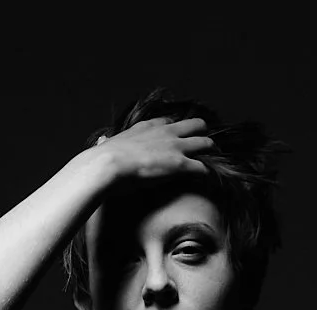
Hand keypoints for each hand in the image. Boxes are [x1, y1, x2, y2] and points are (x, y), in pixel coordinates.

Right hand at [95, 117, 213, 184]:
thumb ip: (110, 142)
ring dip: (211, 152)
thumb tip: (101, 142)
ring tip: (215, 161)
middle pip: (195, 125)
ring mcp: (176, 148)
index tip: (181, 137)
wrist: (108, 164)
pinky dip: (207, 174)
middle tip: (206, 145)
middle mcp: (166, 132)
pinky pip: (203, 168)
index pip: (170, 122)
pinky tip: (208, 180)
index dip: (178, 129)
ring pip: (205, 143)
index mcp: (149, 126)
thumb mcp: (109, 143)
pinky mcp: (181, 165)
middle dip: (203, 134)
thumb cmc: (105, 158)